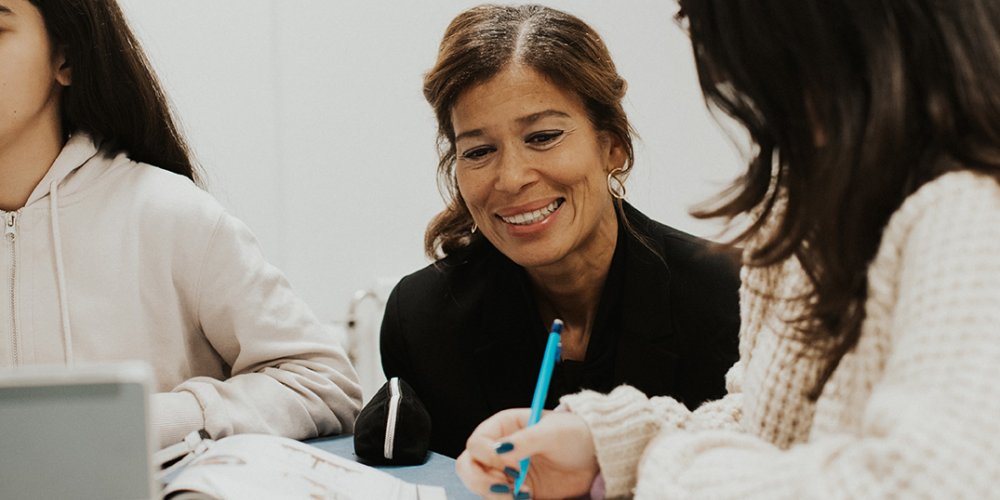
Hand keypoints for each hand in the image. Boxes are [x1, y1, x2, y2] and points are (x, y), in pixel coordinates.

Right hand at [455, 408, 598, 498]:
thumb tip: (500, 449)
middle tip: (506, 487)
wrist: (597, 456)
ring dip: (495, 494)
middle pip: (468, 466)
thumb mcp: (551, 432)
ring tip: (522, 494)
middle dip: (481, 480)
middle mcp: (499, 449)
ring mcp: (506, 471)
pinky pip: (499, 499)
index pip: (476, 443)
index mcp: (503, 426)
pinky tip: (527, 497)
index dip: (487, 456)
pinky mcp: (517, 490)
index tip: (509, 463)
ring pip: (481, 486)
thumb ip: (524, 440)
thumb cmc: (575, 434)